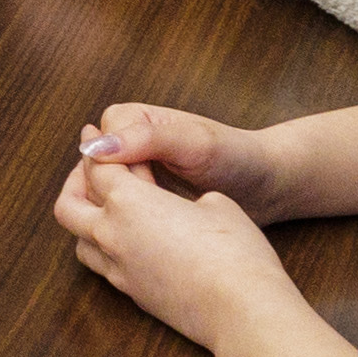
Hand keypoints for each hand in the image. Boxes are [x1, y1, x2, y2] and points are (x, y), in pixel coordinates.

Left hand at [54, 134, 296, 351]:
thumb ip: (184, 198)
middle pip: (68, 205)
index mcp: (128, 203)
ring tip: (107, 209)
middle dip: (75, 182)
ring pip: (79, 240)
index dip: (95, 149)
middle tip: (94, 171)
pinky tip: (131, 243)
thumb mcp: (216, 202)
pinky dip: (106, 248)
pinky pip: (103, 266)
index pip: (96, 168)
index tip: (93, 138)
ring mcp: (119, 270)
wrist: (241, 311)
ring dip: (86, 220)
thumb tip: (183, 208)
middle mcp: (112, 236)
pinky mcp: (134, 296)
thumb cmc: (234, 251)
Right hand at [71, 100, 303, 214]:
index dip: (113, 171)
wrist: (266, 184)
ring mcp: (134, 172)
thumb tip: (96, 147)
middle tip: (147, 213)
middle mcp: (127, 143)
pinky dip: (128, 224)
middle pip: (91, 172)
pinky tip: (148, 237)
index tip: (147, 191)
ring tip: (148, 227)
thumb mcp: (195, 143)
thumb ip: (148, 138)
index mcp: (133, 119)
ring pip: (101, 194)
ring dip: (117, 211)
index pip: (95, 147)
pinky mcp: (144, 198)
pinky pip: (119, 210)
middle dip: (110, 194)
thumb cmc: (236, 156)